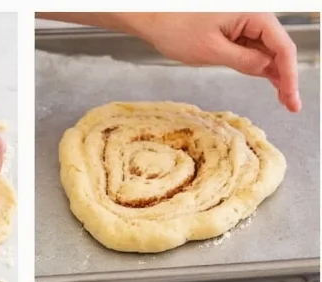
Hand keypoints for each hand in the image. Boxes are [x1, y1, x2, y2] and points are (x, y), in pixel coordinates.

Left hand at [131, 13, 299, 111]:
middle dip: (285, 77)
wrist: (153, 17)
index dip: (289, 75)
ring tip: (284, 99)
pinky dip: (259, 65)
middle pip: (278, 48)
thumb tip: (267, 69)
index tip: (291, 98)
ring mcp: (244, 22)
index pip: (282, 47)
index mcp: (253, 14)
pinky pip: (252, 48)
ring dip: (274, 73)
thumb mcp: (212, 50)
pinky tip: (269, 81)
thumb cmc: (176, 28)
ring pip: (267, 50)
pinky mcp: (233, 30)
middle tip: (291, 105)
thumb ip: (244, 61)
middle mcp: (253, 15)